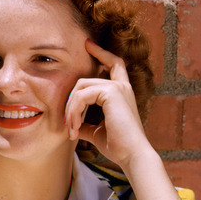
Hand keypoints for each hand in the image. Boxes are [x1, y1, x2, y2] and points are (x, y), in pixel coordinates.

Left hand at [64, 39, 152, 168]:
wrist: (132, 155)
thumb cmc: (118, 146)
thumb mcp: (96, 132)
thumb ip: (85, 122)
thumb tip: (72, 123)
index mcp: (121, 93)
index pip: (113, 64)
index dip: (101, 53)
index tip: (88, 44)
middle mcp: (121, 87)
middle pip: (84, 80)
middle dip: (71, 101)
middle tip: (68, 125)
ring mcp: (117, 88)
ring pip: (80, 87)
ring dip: (71, 110)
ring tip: (72, 129)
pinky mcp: (112, 92)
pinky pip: (81, 96)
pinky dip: (74, 112)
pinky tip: (75, 128)